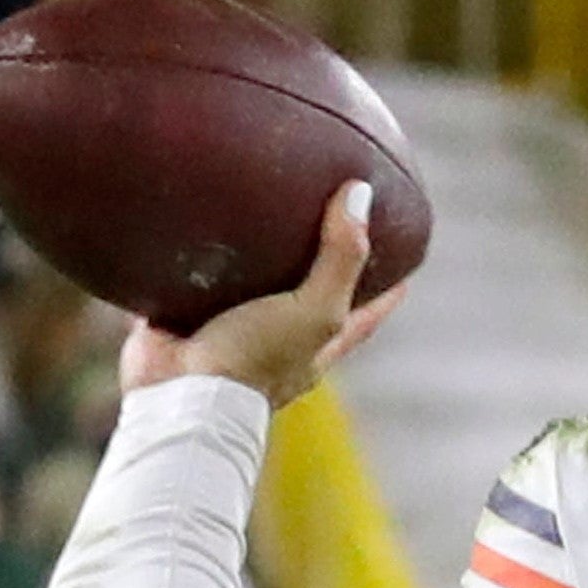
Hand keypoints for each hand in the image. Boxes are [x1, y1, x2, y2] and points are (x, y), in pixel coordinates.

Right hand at [118, 179, 406, 407]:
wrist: (182, 393)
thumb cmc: (257, 359)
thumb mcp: (316, 310)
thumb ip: (341, 257)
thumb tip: (360, 193)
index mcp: (317, 345)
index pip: (366, 315)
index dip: (386, 291)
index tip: (405, 261)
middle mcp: (278, 342)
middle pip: (308, 301)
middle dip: (315, 272)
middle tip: (323, 229)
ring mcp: (229, 334)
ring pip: (246, 292)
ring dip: (249, 265)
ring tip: (251, 218)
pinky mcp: (181, 323)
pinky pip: (187, 289)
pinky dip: (188, 266)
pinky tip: (184, 232)